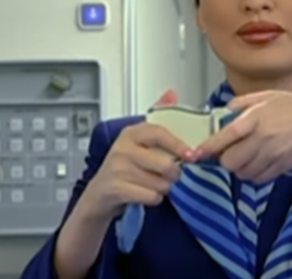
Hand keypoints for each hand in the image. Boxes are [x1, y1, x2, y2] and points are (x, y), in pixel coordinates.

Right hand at [79, 89, 197, 219]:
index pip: (159, 133)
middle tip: (169, 175)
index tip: (192, 155)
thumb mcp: (139, 142)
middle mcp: (122, 148)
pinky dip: (153, 198)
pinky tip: (145, 194)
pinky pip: (150, 196)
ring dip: (163, 188)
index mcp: (131, 133)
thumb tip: (171, 93)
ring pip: (160, 183)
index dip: (178, 145)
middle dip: (173, 174)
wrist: (99, 196)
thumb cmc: (124, 168)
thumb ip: (157, 119)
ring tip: (152, 184)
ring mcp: (117, 168)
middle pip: (165, 164)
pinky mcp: (115, 188)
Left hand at [195, 90, 291, 182]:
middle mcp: (262, 139)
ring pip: (241, 173)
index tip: (196, 152)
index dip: (208, 147)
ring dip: (238, 166)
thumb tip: (222, 112)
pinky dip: (251, 173)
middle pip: (229, 161)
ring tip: (246, 154)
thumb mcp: (268, 96)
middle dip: (225, 158)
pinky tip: (258, 160)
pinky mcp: (278, 169)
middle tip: (229, 149)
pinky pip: (255, 179)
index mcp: (256, 118)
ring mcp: (271, 156)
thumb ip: (242, 102)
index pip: (226, 136)